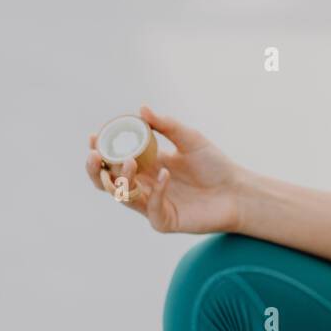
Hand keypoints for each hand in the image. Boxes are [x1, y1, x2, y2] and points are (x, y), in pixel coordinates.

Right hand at [84, 105, 242, 233]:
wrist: (237, 190)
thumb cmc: (214, 165)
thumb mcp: (190, 139)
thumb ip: (166, 125)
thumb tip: (141, 109)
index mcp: (146, 166)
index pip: (114, 160)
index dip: (100, 151)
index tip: (94, 136)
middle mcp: (144, 186)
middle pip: (108, 182)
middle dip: (96, 169)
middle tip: (95, 155)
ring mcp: (152, 205)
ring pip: (123, 196)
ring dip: (122, 179)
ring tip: (130, 161)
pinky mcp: (164, 221)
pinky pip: (151, 207)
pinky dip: (155, 191)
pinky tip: (165, 174)